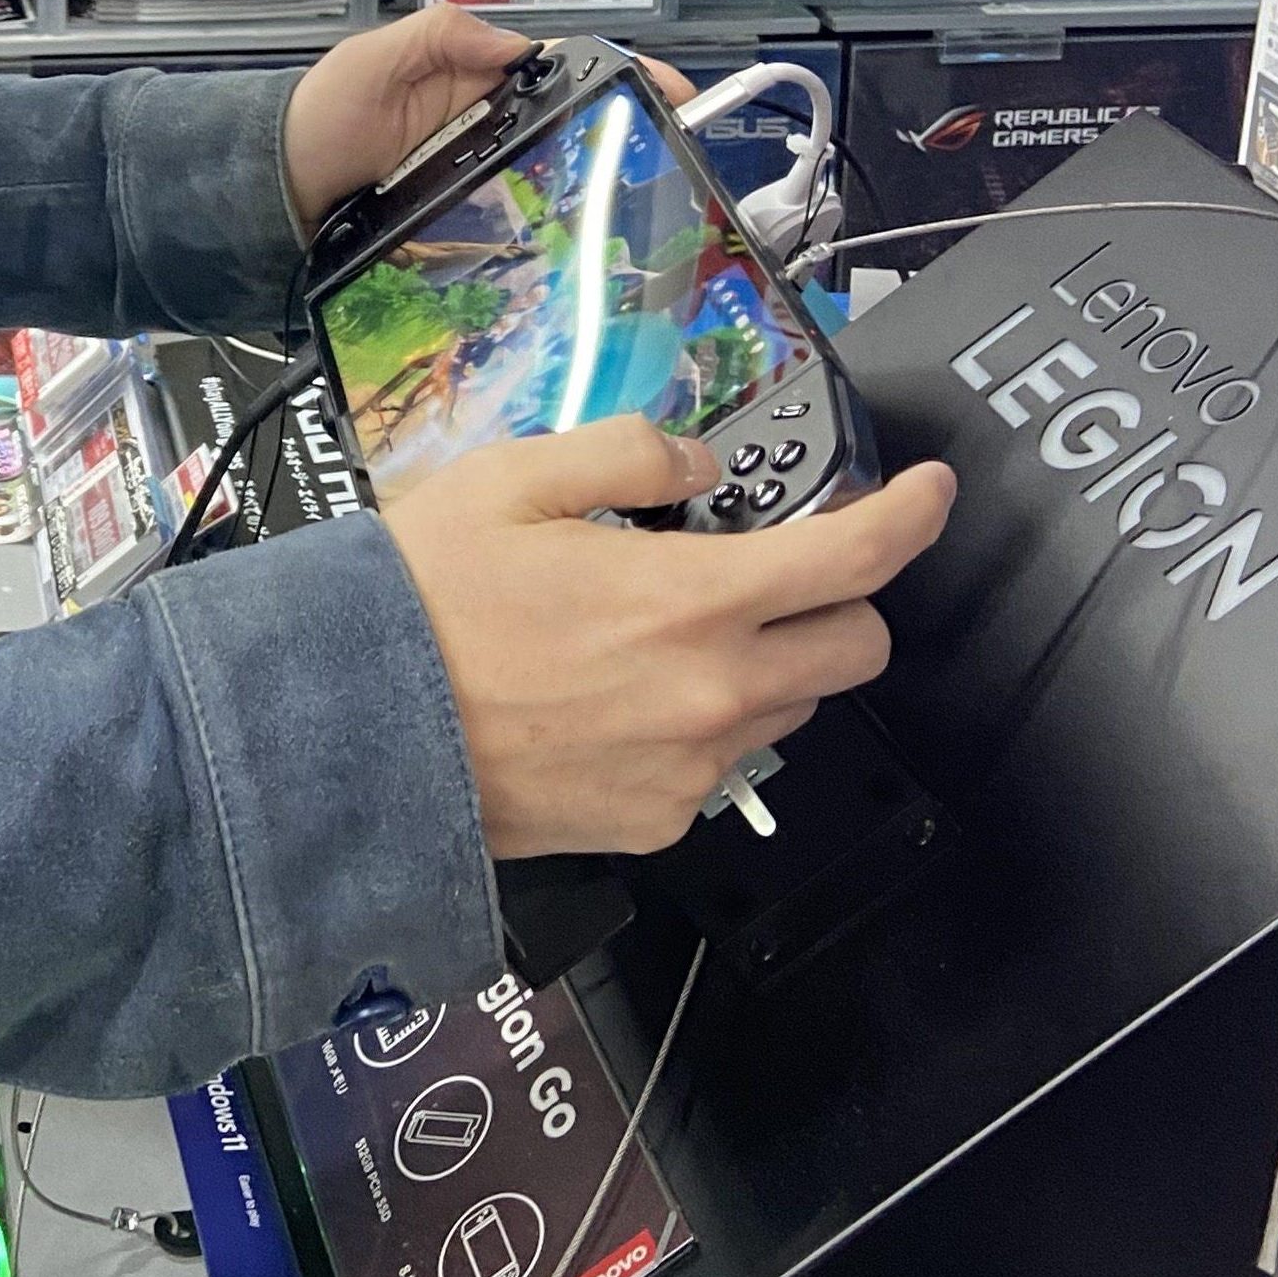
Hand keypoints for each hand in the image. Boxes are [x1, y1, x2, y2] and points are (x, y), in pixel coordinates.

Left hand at [282, 11, 693, 232]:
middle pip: (568, 125)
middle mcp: (484, 123)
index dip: (615, 73)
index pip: (559, 66)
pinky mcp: (462, 216)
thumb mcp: (373, 58)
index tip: (665, 88)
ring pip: (550, 177)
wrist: (280, 188)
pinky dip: (547, 231)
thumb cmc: (318, 115)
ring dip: (593, 188)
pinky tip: (577, 244)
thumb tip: (512, 40)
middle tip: (672, 151)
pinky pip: (515, 223)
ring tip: (640, 203)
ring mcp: (476, 172)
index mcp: (472, 73)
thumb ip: (440, 35)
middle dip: (622, 136)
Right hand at [385, 417, 955, 859]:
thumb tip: (696, 463)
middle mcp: (715, 694)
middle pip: (858, 650)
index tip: (927, 494)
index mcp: (695, 599)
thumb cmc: (420, 602)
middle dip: (840, 603)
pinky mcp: (655, 823)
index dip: (913, 517)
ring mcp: (691, 770)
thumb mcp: (513, 480)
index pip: (858, 557)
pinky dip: (697, 731)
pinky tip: (617, 704)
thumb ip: (629, 454)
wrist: (350, 737)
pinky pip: (718, 770)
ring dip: (766, 667)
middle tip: (777, 573)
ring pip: (790, 710)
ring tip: (665, 639)